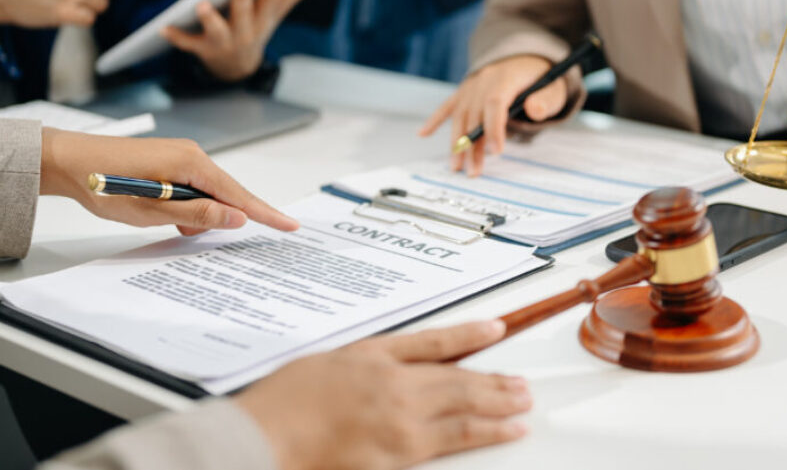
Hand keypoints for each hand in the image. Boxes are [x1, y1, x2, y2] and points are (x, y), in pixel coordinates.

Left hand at [38, 128, 297, 234]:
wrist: (70, 161)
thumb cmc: (105, 184)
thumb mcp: (154, 209)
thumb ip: (198, 213)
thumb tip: (236, 218)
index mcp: (191, 163)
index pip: (238, 193)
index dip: (265, 213)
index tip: (290, 225)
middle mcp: (191, 155)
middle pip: (226, 192)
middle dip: (228, 217)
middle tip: (230, 232)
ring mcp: (179, 157)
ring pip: (207, 193)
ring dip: (200, 214)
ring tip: (177, 226)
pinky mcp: (167, 163)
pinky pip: (191, 188)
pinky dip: (187, 206)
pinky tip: (171, 217)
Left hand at [161, 0, 332, 81]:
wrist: (236, 67)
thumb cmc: (257, 27)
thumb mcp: (278, 11)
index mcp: (263, 19)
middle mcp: (245, 31)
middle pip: (244, 15)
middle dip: (242, 1)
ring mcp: (223, 41)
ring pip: (216, 30)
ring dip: (210, 19)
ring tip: (202, 5)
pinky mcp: (201, 48)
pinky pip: (187, 44)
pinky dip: (175, 37)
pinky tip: (163, 27)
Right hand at [235, 320, 531, 469]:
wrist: (265, 439)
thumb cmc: (284, 405)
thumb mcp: (329, 363)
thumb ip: (369, 363)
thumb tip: (403, 363)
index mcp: (373, 358)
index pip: (434, 341)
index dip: (469, 334)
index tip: (496, 329)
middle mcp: (393, 387)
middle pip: (458, 379)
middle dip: (495, 381)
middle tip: (521, 384)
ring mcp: (399, 423)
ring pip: (463, 412)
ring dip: (498, 407)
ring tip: (522, 406)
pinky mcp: (398, 457)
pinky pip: (449, 446)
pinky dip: (481, 436)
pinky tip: (502, 432)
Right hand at [419, 55, 568, 176]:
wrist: (525, 56)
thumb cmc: (541, 78)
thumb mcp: (554, 87)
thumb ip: (547, 100)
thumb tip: (534, 110)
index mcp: (506, 77)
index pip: (495, 103)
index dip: (494, 128)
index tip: (496, 152)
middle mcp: (484, 80)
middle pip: (475, 115)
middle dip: (473, 145)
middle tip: (473, 171)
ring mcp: (471, 85)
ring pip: (460, 115)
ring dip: (456, 142)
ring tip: (456, 166)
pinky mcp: (463, 91)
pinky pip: (447, 106)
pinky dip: (434, 120)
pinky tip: (422, 134)